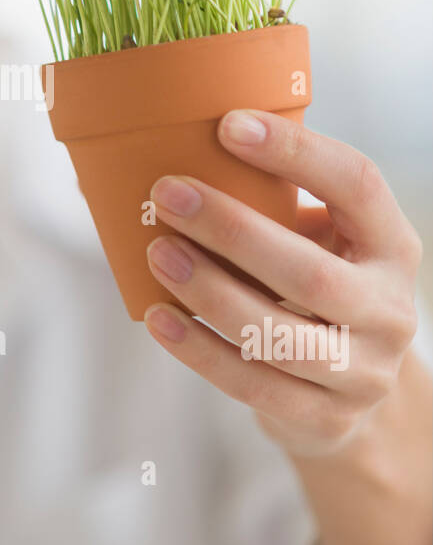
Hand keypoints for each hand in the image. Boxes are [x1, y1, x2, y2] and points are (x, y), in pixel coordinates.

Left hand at [143, 110, 423, 458]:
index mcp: (392, 244)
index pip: (357, 184)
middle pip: (309, 272)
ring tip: (158, 254)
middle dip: (232, 230)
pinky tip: (161, 318)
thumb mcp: (316, 240)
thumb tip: (153, 146)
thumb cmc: (312, 287)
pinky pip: (255, 385)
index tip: (228, 125)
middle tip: (167, 194)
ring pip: (279, 335)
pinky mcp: (328, 419)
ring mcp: (364, 371)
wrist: (348, 392)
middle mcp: (390, 308)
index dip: (296, 154)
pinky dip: (201, 351)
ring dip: (210, 291)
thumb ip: (266, 200)